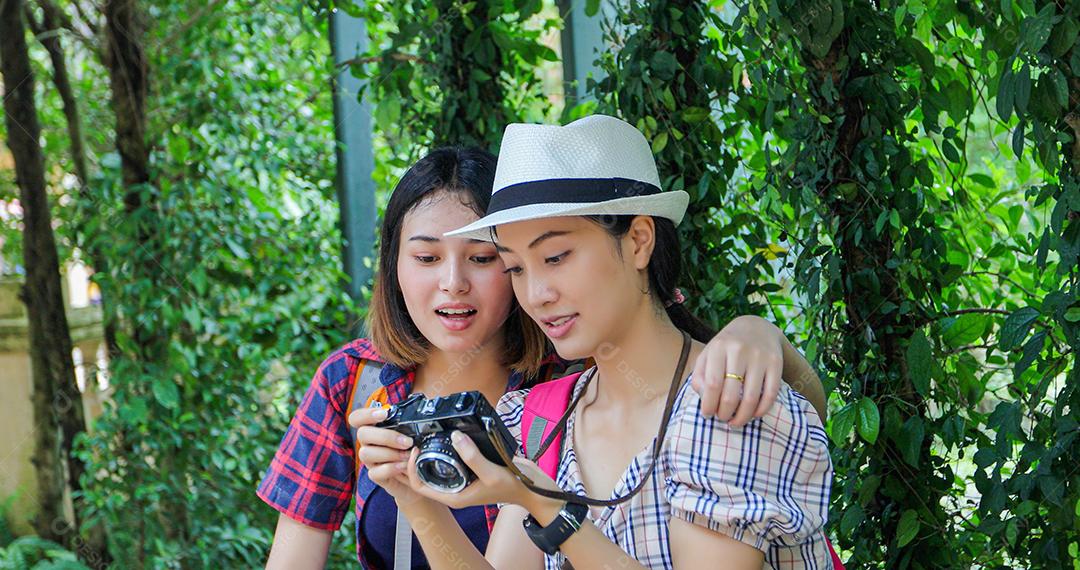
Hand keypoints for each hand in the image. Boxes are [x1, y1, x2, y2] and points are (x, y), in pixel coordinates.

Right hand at [348, 406, 429, 507]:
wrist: (417, 476)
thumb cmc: (412, 450)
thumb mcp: (413, 434)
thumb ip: (410, 424)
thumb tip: (421, 412)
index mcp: (374, 428)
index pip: (357, 418)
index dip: (366, 414)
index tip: (385, 413)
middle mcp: (368, 443)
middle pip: (362, 434)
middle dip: (386, 436)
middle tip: (407, 441)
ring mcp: (370, 460)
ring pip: (366, 453)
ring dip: (390, 453)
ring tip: (408, 455)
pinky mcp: (375, 475)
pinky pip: (374, 473)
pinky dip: (391, 468)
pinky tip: (404, 466)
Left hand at [404, 430, 558, 512]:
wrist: (532, 490)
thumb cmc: (513, 487)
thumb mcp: (491, 472)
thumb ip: (472, 456)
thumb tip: (455, 436)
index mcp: (454, 496)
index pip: (419, 487)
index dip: (411, 469)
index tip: (416, 449)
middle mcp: (455, 490)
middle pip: (424, 476)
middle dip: (416, 460)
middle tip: (416, 439)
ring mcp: (462, 481)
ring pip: (436, 468)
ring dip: (428, 454)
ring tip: (425, 437)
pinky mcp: (470, 471)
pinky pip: (451, 461)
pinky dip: (445, 451)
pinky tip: (445, 437)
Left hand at [692, 315, 783, 426]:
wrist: (756, 328)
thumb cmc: (726, 347)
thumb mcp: (708, 355)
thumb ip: (699, 375)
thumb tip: (704, 399)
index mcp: (718, 348)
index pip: (712, 384)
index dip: (709, 404)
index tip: (707, 414)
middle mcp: (739, 350)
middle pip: (731, 394)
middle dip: (724, 413)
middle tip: (722, 419)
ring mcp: (759, 356)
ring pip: (751, 398)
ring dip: (742, 417)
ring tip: (735, 422)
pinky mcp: (776, 363)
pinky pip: (770, 394)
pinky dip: (761, 410)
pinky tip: (754, 415)